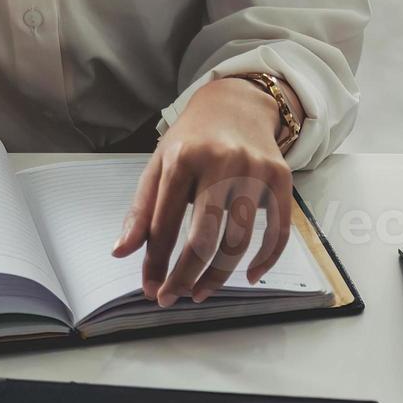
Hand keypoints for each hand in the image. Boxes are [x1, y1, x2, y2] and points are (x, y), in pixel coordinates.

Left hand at [113, 79, 296, 306]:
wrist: (236, 104)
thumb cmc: (192, 140)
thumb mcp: (158, 165)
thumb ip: (141, 210)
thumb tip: (121, 252)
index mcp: (182, 158)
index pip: (165, 224)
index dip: (155, 262)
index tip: (150, 288)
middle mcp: (221, 162)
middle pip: (203, 238)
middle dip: (184, 276)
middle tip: (173, 298)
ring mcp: (254, 169)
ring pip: (239, 241)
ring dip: (219, 276)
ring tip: (202, 292)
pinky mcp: (281, 177)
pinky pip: (278, 230)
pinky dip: (266, 260)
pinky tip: (249, 276)